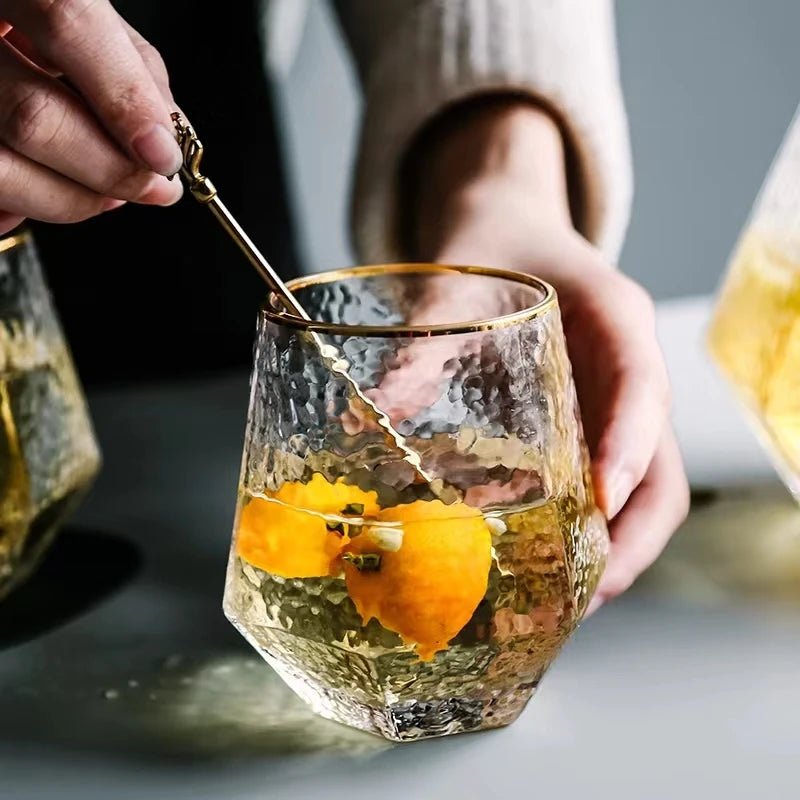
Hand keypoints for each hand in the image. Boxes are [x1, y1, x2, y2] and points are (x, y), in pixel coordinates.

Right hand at [0, 1, 182, 234]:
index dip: (124, 98)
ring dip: (71, 198)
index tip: (164, 156)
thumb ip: (130, 66)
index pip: (67, 21)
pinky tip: (47, 185)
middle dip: (109, 170)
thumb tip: (166, 140)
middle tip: (152, 187)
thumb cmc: (28, 16)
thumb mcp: (82, 14)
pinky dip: (26, 203)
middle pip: (32, 116)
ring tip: (108, 194)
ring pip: (0, 169)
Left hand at [396, 98, 689, 609]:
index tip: (601, 501)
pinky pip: (603, 484)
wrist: (505, 224)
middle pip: (661, 466)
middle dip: (632, 532)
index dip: (630, 447)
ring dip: (614, 547)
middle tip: (586, 589)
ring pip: (642, 488)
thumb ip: (424, 344)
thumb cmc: (492, 241)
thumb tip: (370, 418)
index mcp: (616, 318)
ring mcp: (614, 404)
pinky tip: (542, 559)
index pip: (642, 387)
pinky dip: (585, 529)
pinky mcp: (590, 424)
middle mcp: (629, 369)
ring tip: (566, 600)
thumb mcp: (457, 281)